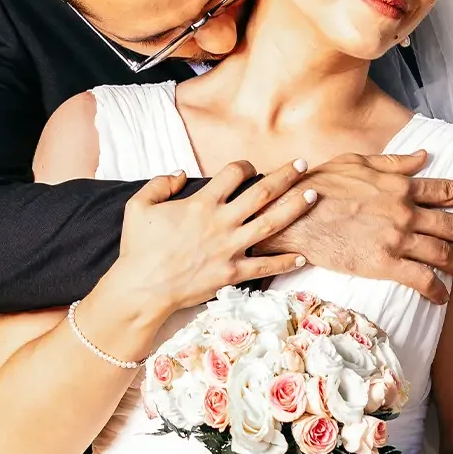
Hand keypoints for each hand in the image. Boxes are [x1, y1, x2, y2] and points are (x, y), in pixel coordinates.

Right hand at [104, 160, 315, 314]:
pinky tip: (303, 256)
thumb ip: (161, 183)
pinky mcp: (233, 274)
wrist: (142, 288)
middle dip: (285, 176)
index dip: (244, 166)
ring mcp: (230, 249)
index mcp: (202, 204)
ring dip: (295, 208)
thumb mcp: (139, 205)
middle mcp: (222, 222)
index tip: (250, 167)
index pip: (233, 174)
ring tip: (314, 195)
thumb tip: (183, 173)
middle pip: (262, 192)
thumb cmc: (139, 248)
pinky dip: (286, 261)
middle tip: (302, 165)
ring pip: (272, 223)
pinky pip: (266, 267)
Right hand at [251, 152, 452, 304]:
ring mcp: (395, 238)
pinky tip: (442, 296)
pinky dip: (436, 289)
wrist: (293, 215)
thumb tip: (423, 156)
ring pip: (443, 254)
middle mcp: (404, 212)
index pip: (447, 191)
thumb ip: (395, 162)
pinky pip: (419, 278)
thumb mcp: (357, 162)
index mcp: (400, 186)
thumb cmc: (319, 186)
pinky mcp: (382, 263)